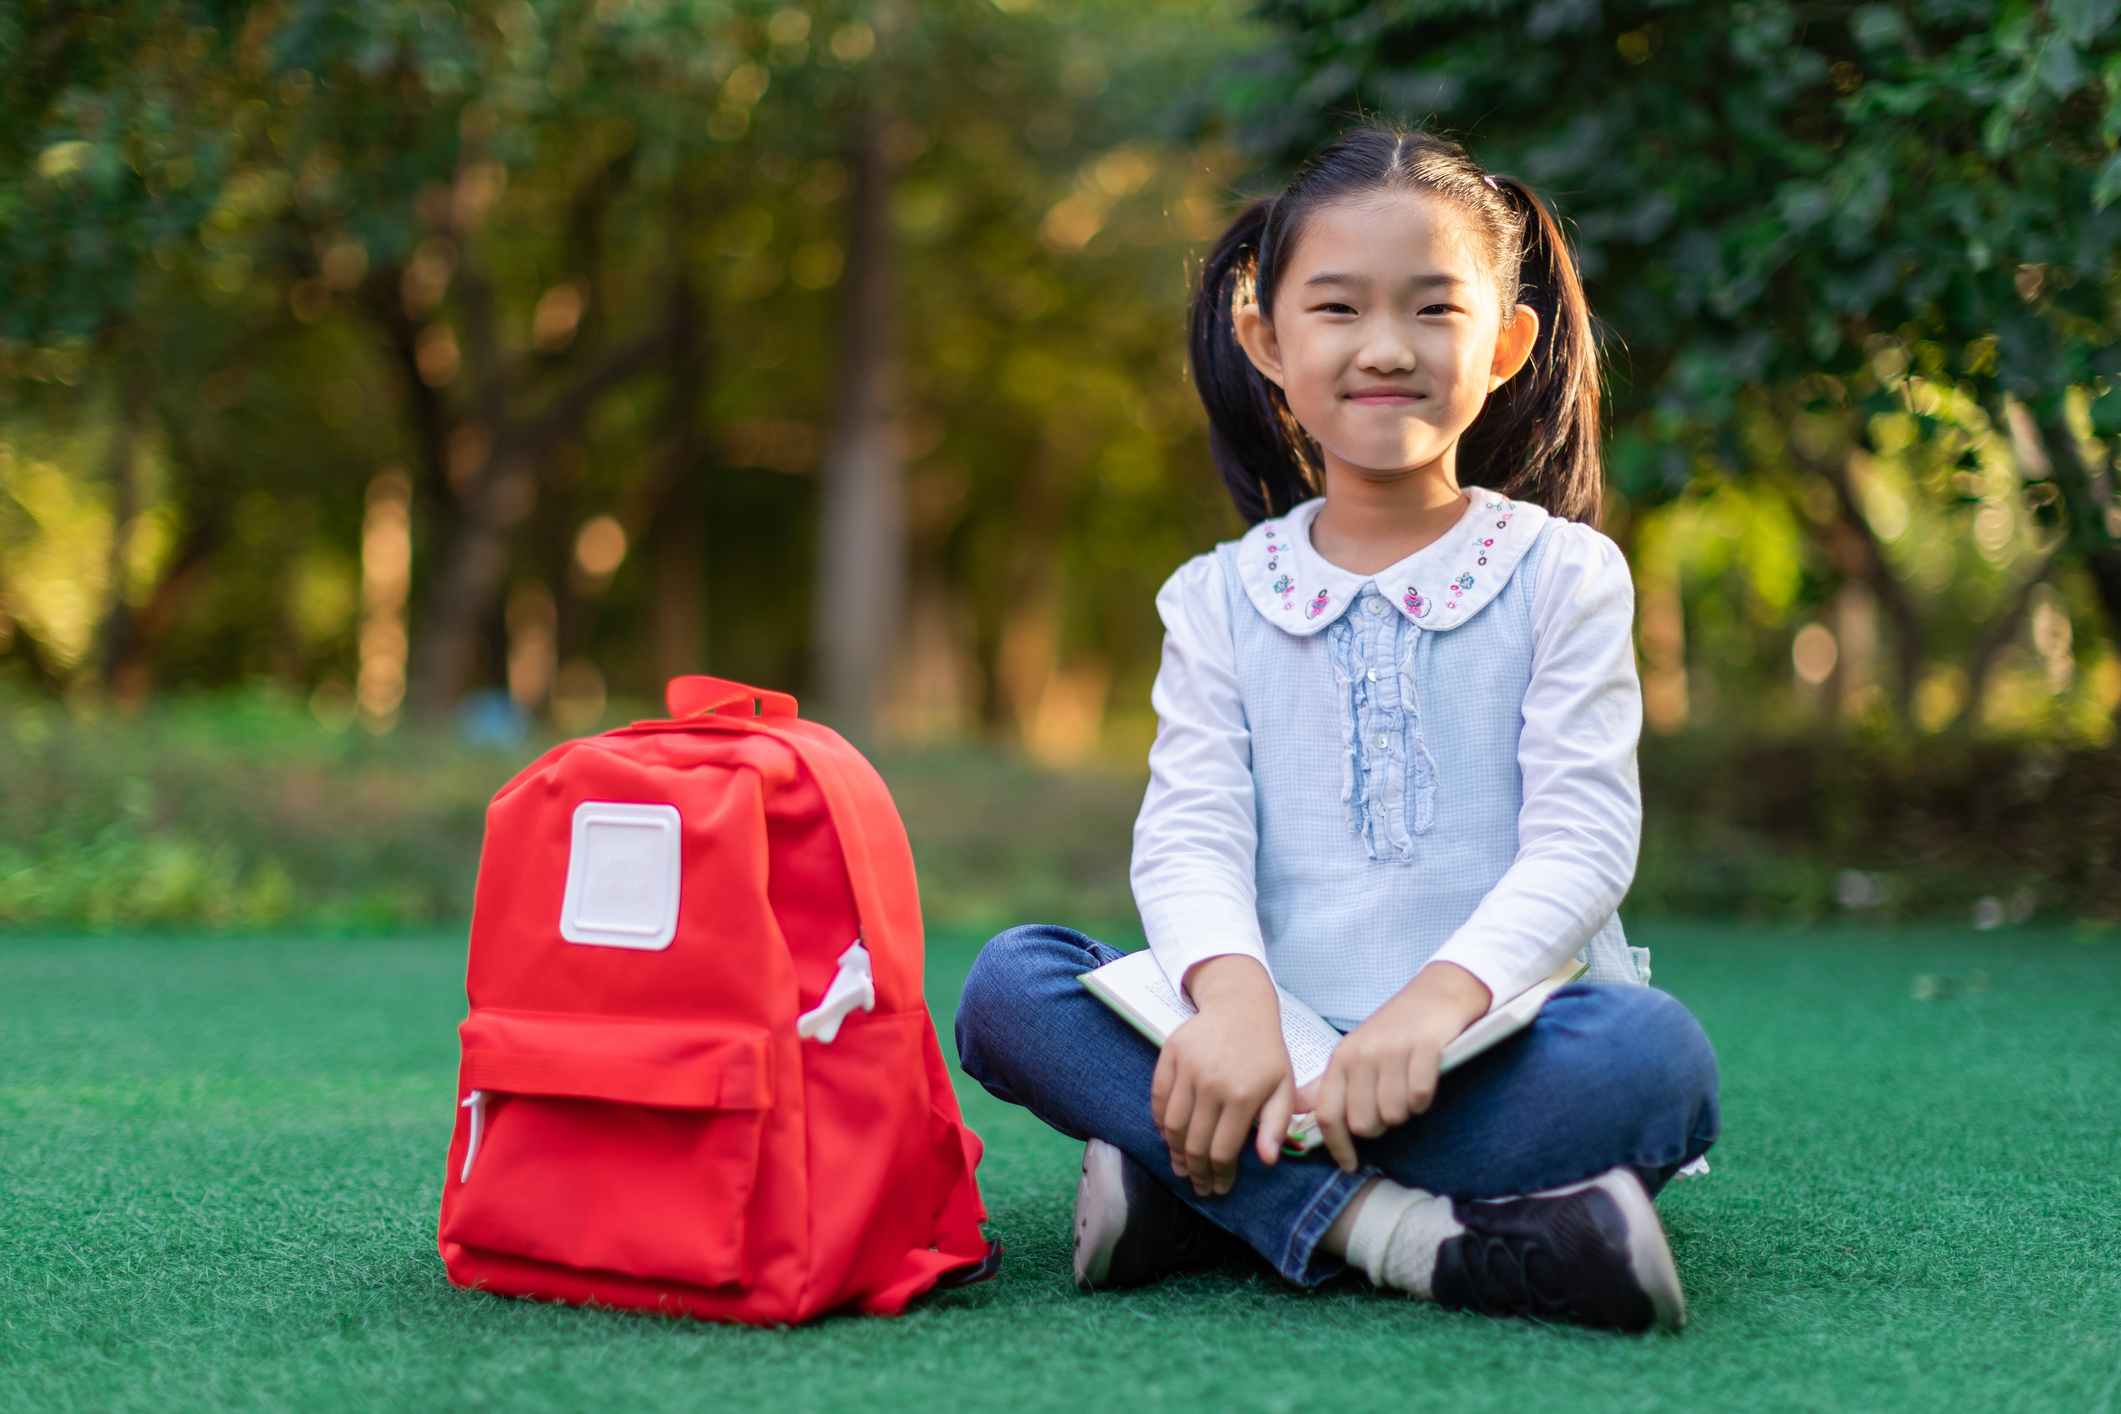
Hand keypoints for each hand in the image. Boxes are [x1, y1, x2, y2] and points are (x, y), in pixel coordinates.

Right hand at [1150, 955, 1297, 1195]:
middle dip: (1196, 1172)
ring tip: (1180, 1168)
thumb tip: (1267, 1161)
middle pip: (1194, 1142)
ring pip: (1172, 1125)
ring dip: (1174, 1152)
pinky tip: (1168, 1137)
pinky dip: (1160, 1122)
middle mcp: (1212, 1083)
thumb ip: (1276, 1125)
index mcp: (1243, 1095)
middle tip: (1198, 1186)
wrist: (1241, 1006)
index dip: (1219, 1176)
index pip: (1223, 1150)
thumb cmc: (1266, 1051)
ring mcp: (1188, 1068)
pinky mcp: (1170, 1055)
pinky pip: (1158, 1098)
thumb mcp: (1283, 1086)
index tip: (1219, 1189)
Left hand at [1299, 961, 1490, 1172]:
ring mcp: (1391, 1050)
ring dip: (1404, 1112)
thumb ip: (1327, 1086)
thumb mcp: (1353, 1053)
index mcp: (1341, 1059)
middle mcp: (1361, 1055)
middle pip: (1363, 1123)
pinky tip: (1423, 1082)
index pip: (1328, 1114)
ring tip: (1406, 1089)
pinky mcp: (1423, 1048)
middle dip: (1379, 1126)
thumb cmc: (1392, 1031)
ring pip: (1393, 1115)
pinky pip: (1420, 1097)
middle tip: (1389, 1107)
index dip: (1337, 1146)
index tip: (1350, 1165)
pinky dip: (1424, 1099)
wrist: (1433, 995)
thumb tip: (1297, 1113)